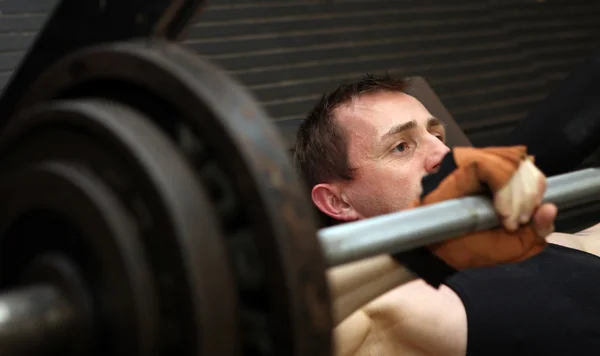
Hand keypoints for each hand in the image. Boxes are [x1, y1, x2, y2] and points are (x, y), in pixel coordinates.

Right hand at [416, 146, 555, 269]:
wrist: (435, 251)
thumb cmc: (470, 247)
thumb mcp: (514, 247)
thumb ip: (538, 231)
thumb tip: (550, 207)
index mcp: (504, 184)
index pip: (529, 169)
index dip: (535, 188)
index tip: (527, 218)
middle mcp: (490, 169)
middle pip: (523, 163)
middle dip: (528, 195)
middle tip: (515, 222)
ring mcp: (474, 163)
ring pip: (512, 162)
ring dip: (517, 194)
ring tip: (506, 220)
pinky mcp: (461, 165)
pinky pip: (492, 166)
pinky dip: (504, 189)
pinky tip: (499, 211)